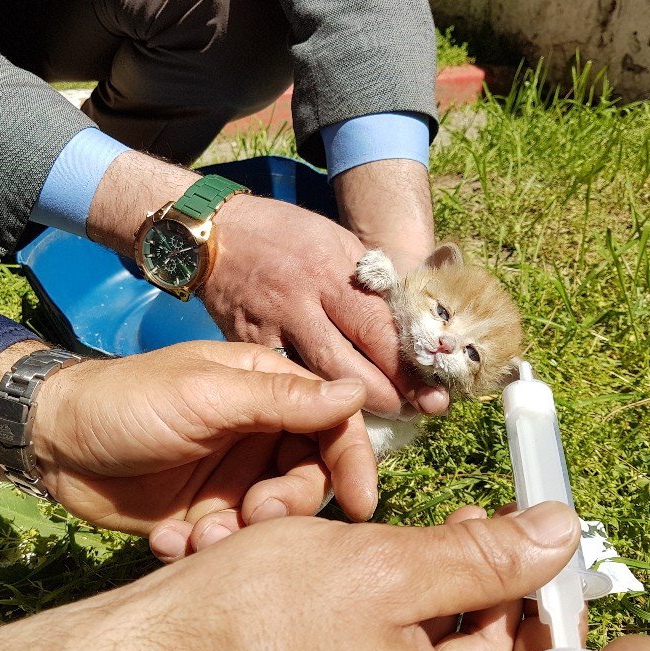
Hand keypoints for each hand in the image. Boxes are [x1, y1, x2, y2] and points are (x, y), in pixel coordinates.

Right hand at [0, 502, 649, 650]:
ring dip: (484, 587)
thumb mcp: (381, 575)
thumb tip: (556, 533)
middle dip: (533, 604)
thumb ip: (479, 561)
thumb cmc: (257, 619)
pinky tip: (438, 543)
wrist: (159, 648)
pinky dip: (440, 596)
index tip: (643, 648)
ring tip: (485, 525)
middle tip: (543, 545)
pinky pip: (423, 646)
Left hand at [29, 341, 377, 537]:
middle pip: (308, 478)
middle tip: (253, 515)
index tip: (362, 501)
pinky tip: (168, 539)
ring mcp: (230, 476)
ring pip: (271, 519)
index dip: (353, 460)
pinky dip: (203, 548)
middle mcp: (256, 434)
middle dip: (288, 505)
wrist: (53, 442)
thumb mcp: (206, 396)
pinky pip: (228, 542)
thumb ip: (281, 399)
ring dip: (242, 535)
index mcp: (265, 391)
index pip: (331, 423)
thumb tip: (356, 391)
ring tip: (199, 535)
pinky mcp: (202, 514)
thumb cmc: (129, 401)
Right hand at [84, 151, 447, 417]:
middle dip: (388, 395)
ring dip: (351, 408)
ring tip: (380, 419)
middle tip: (415, 412)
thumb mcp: (338, 242)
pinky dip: (305, 399)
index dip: (409, 365)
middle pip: (351, 365)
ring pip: (314, 381)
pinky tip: (324, 413)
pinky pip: (280, 379)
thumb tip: (416, 321)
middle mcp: (301, 301)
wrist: (215, 231)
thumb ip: (372, 283)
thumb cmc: (286, 234)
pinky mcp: (244, 345)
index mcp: (332, 270)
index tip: (434, 389)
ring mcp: (269, 327)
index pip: (379, 328)